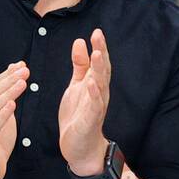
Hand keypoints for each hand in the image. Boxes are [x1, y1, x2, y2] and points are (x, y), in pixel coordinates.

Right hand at [0, 61, 28, 178]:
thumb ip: (7, 95)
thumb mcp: (2, 115)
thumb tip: (15, 69)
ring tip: (21, 84)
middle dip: (9, 80)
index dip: (7, 74)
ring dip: (8, 94)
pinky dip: (2, 115)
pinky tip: (12, 106)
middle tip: (24, 71)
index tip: (22, 65)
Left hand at [59, 28, 110, 174]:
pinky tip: (91, 83)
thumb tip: (80, 42)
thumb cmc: (79, 115)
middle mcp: (99, 94)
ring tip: (97, 54)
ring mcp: (96, 107)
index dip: (99, 47)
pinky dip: (93, 94)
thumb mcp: (76, 86)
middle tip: (98, 35)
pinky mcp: (90, 120)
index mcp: (95, 84)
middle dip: (101, 52)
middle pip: (102, 70)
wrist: (80, 147)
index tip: (96, 31)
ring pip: (100, 85)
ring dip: (99, 70)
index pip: (99, 63)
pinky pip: (93, 106)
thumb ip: (80, 65)